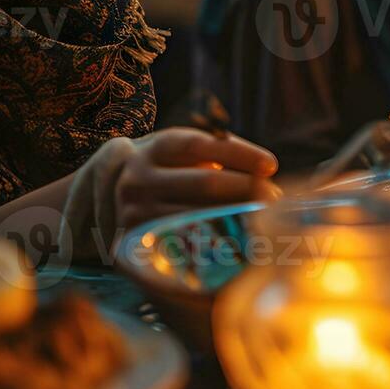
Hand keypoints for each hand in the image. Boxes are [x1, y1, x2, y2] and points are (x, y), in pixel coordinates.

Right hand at [67, 129, 279, 259]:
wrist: (113, 197)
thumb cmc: (172, 169)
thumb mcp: (188, 152)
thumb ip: (222, 152)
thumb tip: (267, 169)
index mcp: (157, 147)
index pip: (200, 146)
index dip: (238, 154)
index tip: (271, 165)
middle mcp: (139, 177)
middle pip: (204, 182)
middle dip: (246, 190)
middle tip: (276, 197)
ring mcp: (134, 210)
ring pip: (197, 214)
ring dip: (237, 217)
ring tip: (266, 220)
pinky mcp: (134, 240)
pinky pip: (181, 242)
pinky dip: (213, 243)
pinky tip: (237, 242)